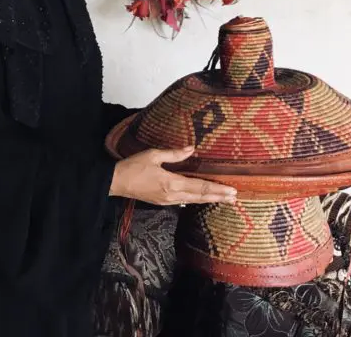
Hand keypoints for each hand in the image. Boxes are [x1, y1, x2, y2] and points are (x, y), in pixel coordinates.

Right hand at [110, 146, 237, 206]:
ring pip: (193, 201)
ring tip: (223, 199)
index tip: (231, 191)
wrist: (116, 182)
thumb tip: (192, 148)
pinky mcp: (162, 201)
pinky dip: (197, 199)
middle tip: (235, 198)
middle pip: (200, 197)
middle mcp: (172, 195)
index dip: (216, 189)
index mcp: (171, 183)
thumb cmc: (133, 166)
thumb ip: (174, 153)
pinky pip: (184, 201)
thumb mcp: (153, 155)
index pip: (199, 187)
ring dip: (209, 199)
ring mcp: (167, 200)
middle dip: (218, 197)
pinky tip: (202, 198)